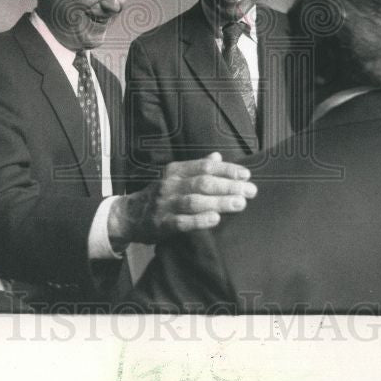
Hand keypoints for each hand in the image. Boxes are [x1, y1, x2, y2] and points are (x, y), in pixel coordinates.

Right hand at [107, 152, 256, 246]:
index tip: (246, 175)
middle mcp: (171, 184)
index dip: (227, 170)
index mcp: (176, 170)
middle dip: (229, 186)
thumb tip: (218, 156)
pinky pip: (182, 221)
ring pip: (195, 201)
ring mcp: (166, 204)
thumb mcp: (175, 176)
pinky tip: (215, 219)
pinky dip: (199, 220)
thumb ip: (197, 167)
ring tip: (240, 203)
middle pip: (203, 182)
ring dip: (219, 201)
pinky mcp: (162, 224)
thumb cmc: (160, 195)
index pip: (205, 166)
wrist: (129, 214)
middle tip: (250, 191)